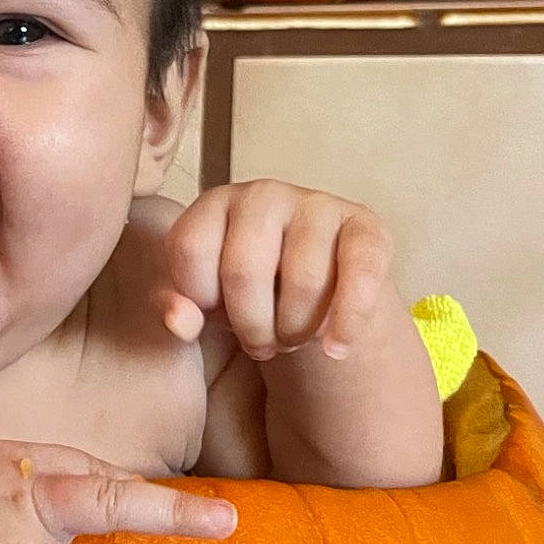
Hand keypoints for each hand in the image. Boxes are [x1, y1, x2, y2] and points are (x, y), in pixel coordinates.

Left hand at [159, 181, 395, 361]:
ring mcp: (317, 205)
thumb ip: (178, 310)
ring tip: (290, 338)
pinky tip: (336, 349)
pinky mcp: (365, 227)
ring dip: (295, 330)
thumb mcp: (204, 301)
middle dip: (251, 326)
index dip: (201, 299)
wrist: (311, 286)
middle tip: (260, 345)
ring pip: (304, 281)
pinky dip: (347, 322)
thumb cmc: (242, 292)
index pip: (191, 250)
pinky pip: (360, 275)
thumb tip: (178, 320)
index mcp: (214, 203)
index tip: (213, 316)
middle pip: (244, 271)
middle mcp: (263, 194)